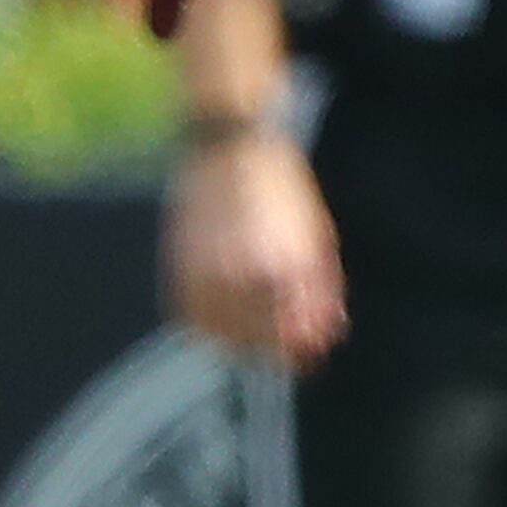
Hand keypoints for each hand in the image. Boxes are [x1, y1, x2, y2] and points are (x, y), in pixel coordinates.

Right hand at [166, 128, 345, 372]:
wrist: (230, 150)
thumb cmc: (284, 192)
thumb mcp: (318, 241)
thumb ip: (323, 293)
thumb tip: (329, 334)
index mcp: (280, 270)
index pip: (290, 339)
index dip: (302, 354)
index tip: (310, 356)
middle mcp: (237, 277)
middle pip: (256, 344)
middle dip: (276, 350)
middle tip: (287, 345)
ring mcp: (202, 274)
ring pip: (221, 337)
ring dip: (243, 342)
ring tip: (260, 325)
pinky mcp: (177, 268)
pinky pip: (191, 319)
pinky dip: (211, 326)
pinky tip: (228, 314)